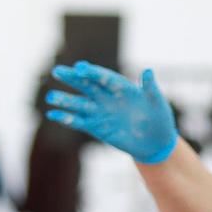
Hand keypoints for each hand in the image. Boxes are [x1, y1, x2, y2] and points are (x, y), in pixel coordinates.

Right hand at [43, 62, 178, 164]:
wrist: (156, 143)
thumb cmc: (159, 120)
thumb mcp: (158, 104)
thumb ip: (151, 88)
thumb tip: (149, 71)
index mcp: (122, 88)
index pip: (104, 77)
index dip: (92, 72)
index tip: (80, 68)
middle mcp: (108, 98)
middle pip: (87, 85)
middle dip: (72, 79)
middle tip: (58, 71)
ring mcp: (101, 112)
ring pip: (80, 104)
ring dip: (66, 100)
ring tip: (51, 97)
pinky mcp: (97, 127)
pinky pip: (79, 121)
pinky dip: (67, 118)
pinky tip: (53, 114)